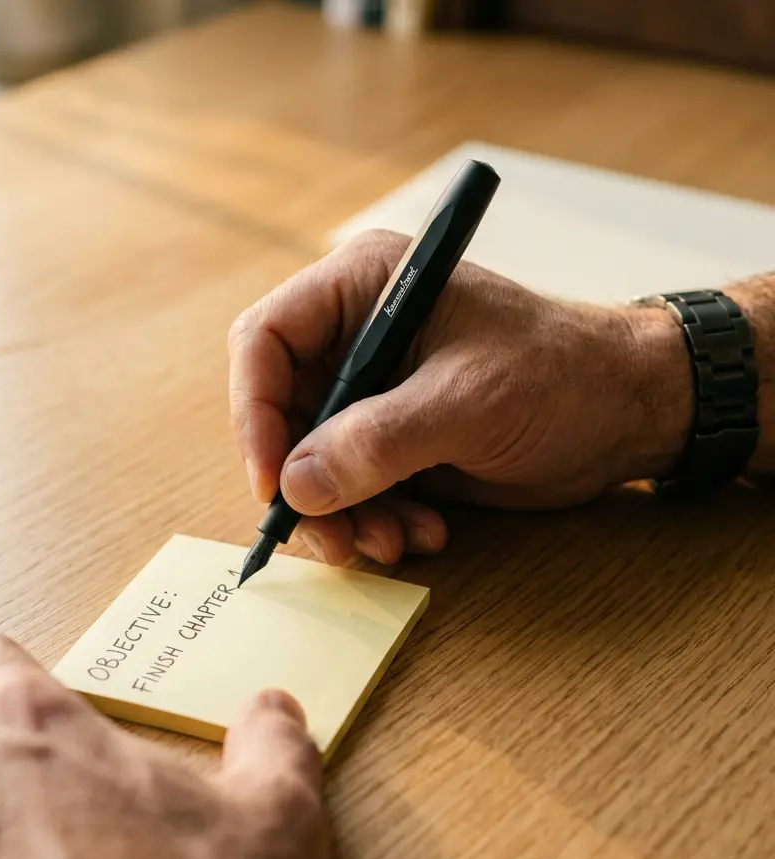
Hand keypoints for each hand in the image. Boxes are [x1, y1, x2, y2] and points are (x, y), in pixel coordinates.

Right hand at [229, 230, 690, 564]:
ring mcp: (372, 394)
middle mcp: (355, 338)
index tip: (273, 484)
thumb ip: (378, 442)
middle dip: (303, 483)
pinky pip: (349, 488)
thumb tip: (295, 487)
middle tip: (333, 537)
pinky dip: (372, 521)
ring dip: (341, 515)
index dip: (255, 414)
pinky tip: (421, 533)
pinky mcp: (391, 441)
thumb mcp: (467, 403)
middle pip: (281, 415)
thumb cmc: (561, 376)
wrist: (627, 413)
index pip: (265, 342)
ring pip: (310, 464)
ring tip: (390, 543)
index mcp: (362, 289)